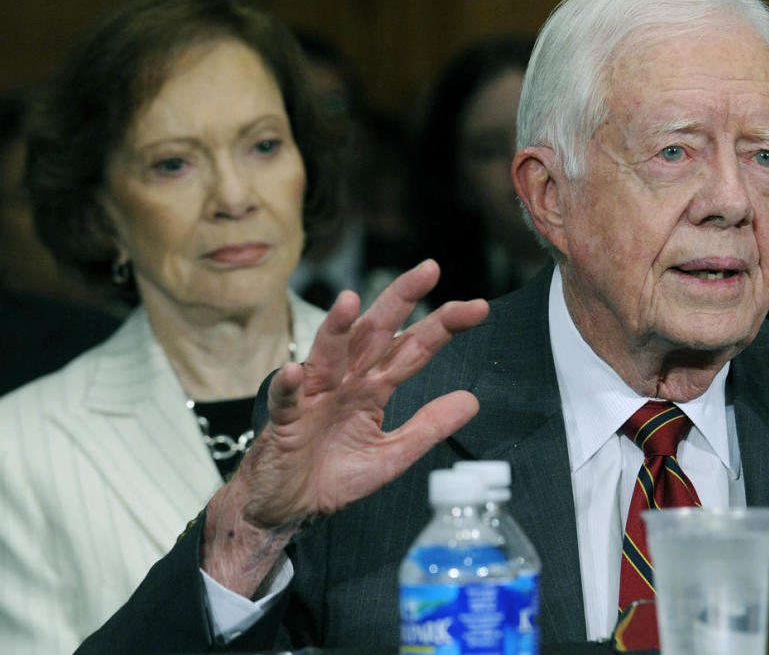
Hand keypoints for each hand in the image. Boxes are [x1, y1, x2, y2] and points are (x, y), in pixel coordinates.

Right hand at [202, 260, 488, 594]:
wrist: (286, 507)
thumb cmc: (332, 474)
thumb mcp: (392, 455)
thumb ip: (428, 426)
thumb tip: (472, 399)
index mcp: (373, 387)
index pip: (413, 348)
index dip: (442, 326)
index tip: (478, 309)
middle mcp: (346, 382)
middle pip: (374, 333)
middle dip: (400, 300)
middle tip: (429, 269)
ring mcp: (313, 398)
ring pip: (326, 357)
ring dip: (336, 330)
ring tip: (349, 301)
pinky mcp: (284, 423)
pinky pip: (285, 401)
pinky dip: (286, 386)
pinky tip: (292, 371)